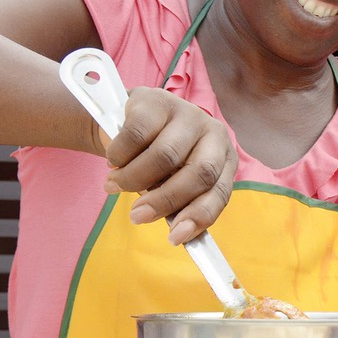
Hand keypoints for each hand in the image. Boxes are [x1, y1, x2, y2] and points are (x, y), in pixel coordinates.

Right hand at [102, 87, 237, 243]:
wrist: (125, 118)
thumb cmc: (153, 158)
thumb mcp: (170, 181)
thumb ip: (178, 203)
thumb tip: (178, 234)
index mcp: (225, 159)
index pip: (219, 192)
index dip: (198, 217)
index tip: (175, 238)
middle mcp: (213, 133)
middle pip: (198, 174)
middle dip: (164, 200)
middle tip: (137, 216)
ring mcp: (187, 113)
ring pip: (164, 157)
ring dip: (133, 179)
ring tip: (114, 185)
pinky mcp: (157, 100)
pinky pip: (136, 136)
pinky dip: (119, 155)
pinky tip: (112, 161)